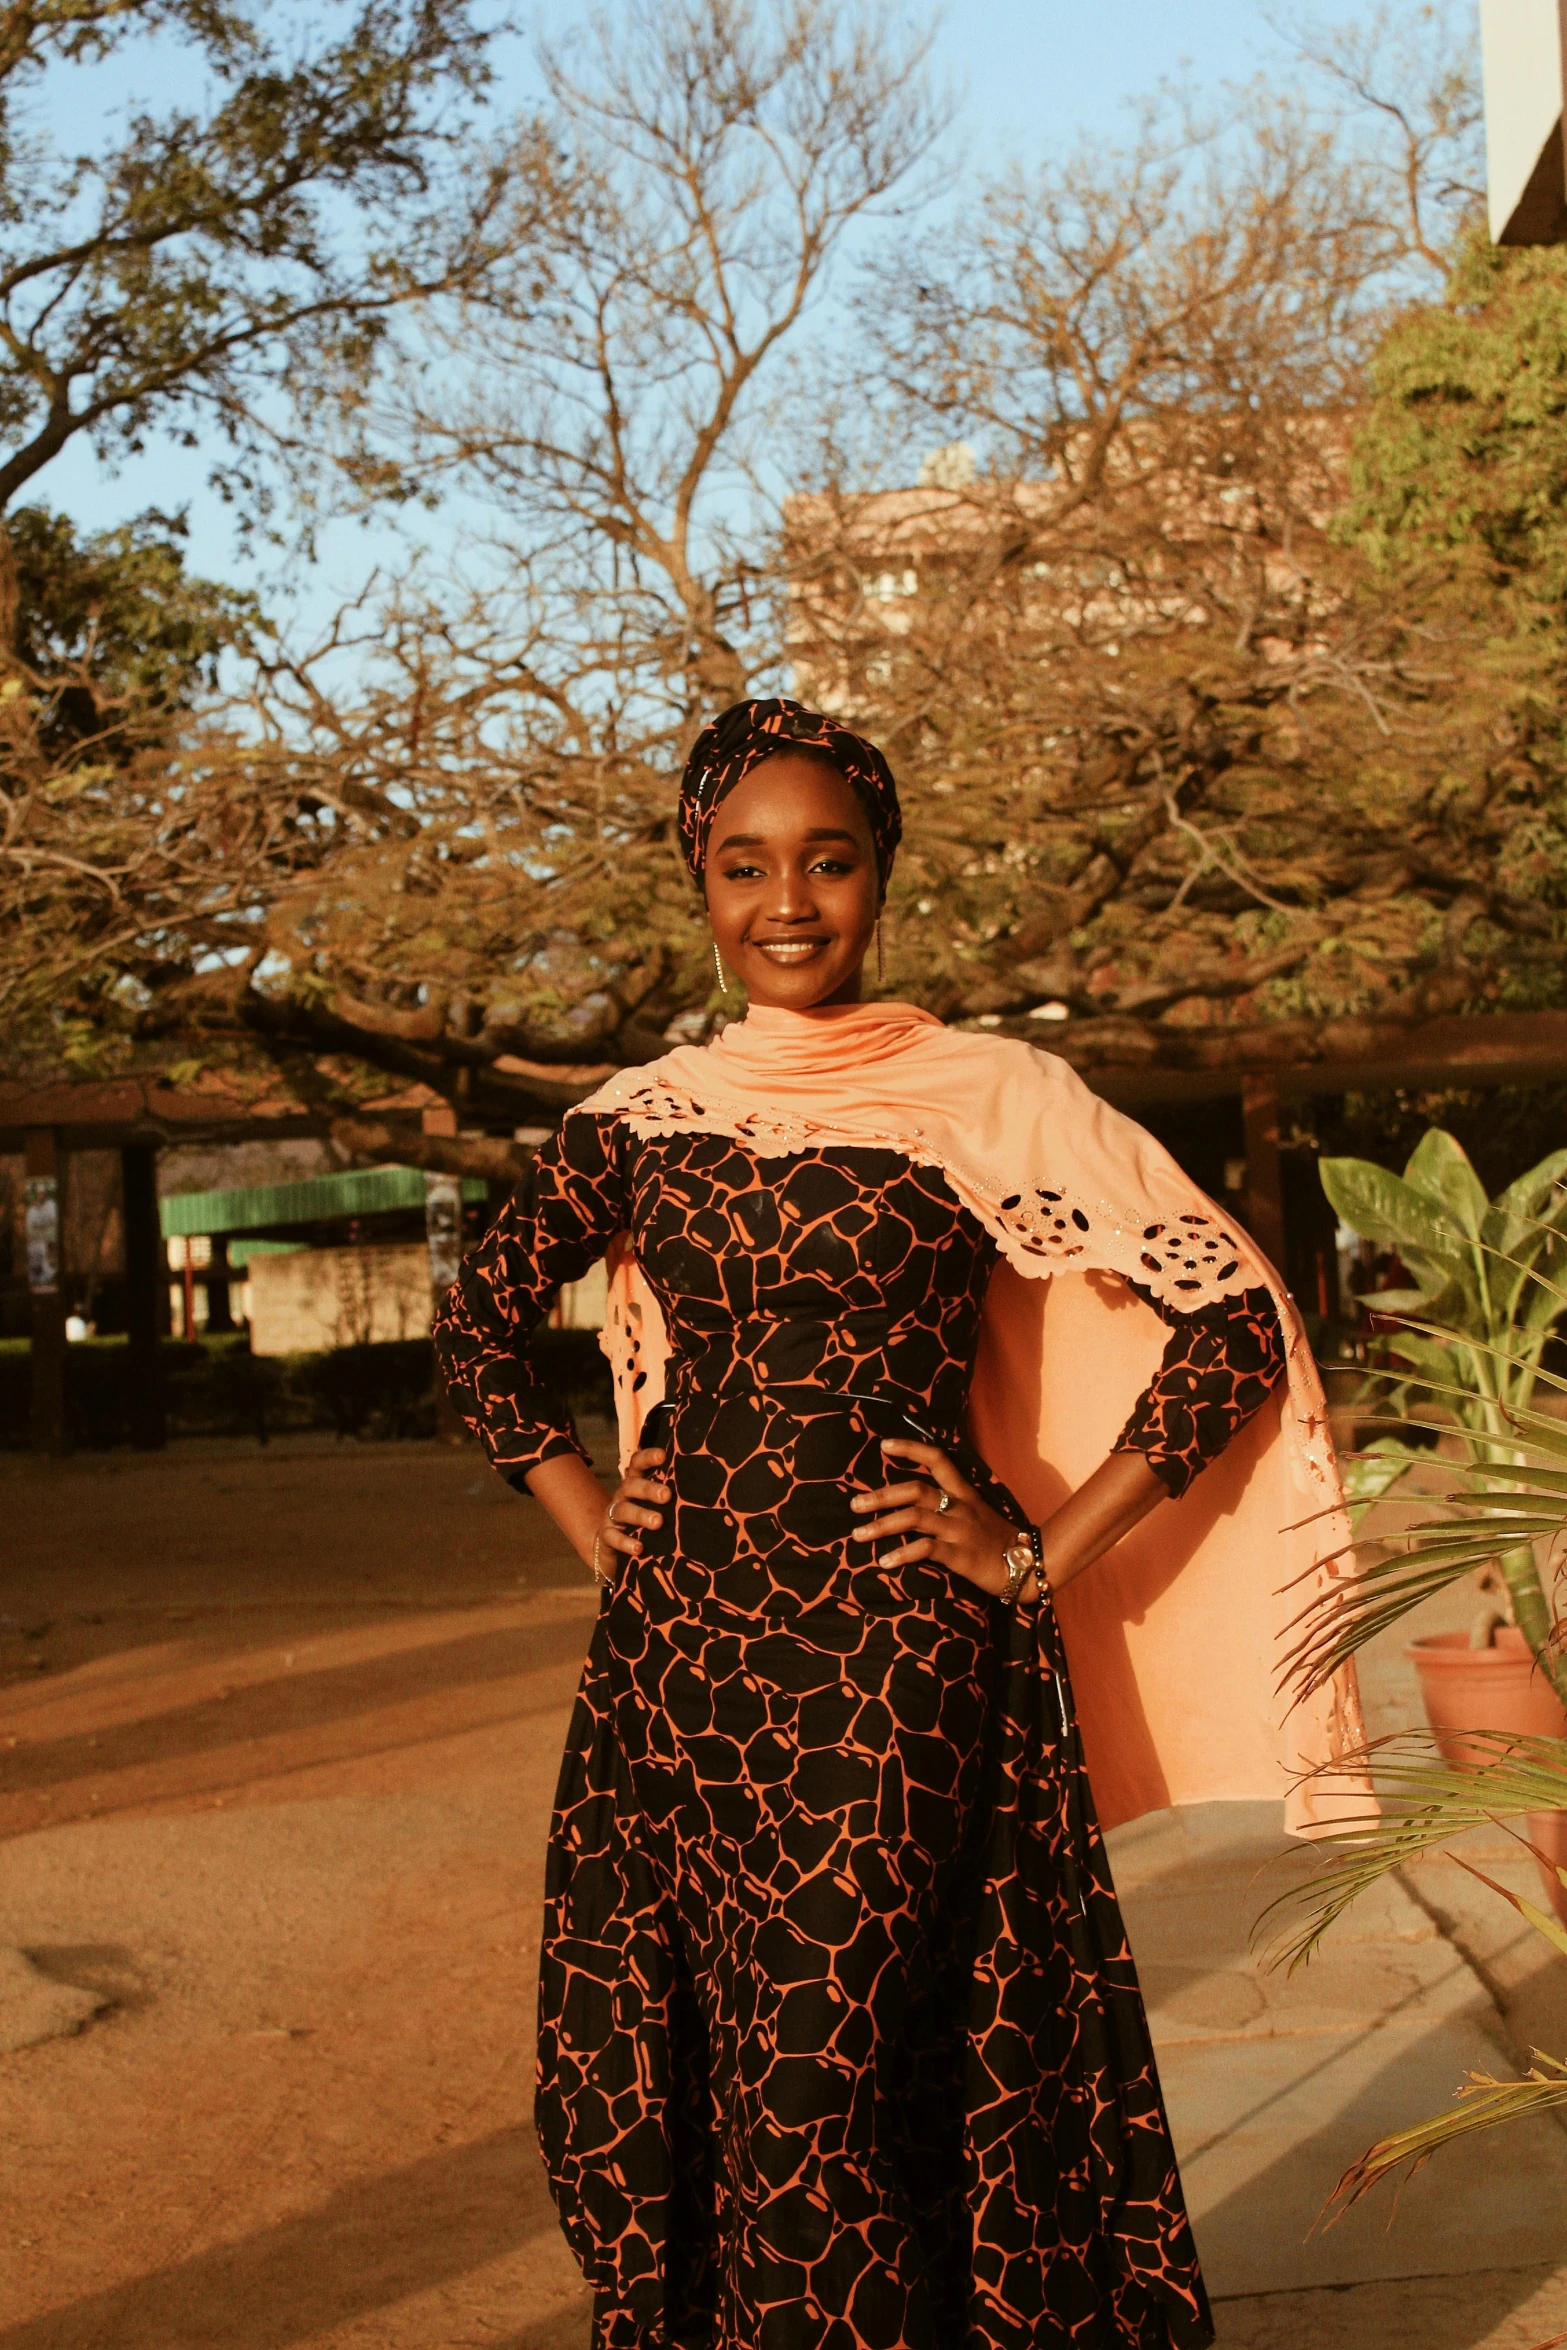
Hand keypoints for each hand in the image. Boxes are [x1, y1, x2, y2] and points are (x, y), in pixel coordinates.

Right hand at [593, 1444, 670, 1581]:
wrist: (614, 1548)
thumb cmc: (647, 1522)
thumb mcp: (658, 1507)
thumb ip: (673, 1497)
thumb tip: (710, 1491)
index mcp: (636, 1484)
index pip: (638, 1464)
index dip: (648, 1457)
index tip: (663, 1455)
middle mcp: (623, 1496)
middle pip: (631, 1485)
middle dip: (648, 1489)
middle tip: (667, 1495)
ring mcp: (612, 1516)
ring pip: (622, 1510)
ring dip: (640, 1515)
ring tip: (658, 1522)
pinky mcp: (606, 1537)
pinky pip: (612, 1537)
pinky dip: (625, 1542)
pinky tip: (639, 1549)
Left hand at [850, 1437, 1038, 1602]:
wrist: (1028, 1565)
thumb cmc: (997, 1540)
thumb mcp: (977, 1513)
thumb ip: (951, 1503)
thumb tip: (918, 1501)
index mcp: (963, 1493)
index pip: (937, 1459)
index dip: (911, 1447)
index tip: (884, 1444)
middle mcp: (959, 1506)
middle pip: (915, 1490)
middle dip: (881, 1495)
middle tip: (854, 1505)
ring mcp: (959, 1529)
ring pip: (914, 1518)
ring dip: (882, 1525)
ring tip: (858, 1534)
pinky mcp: (961, 1554)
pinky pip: (926, 1549)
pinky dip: (902, 1555)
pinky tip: (885, 1562)